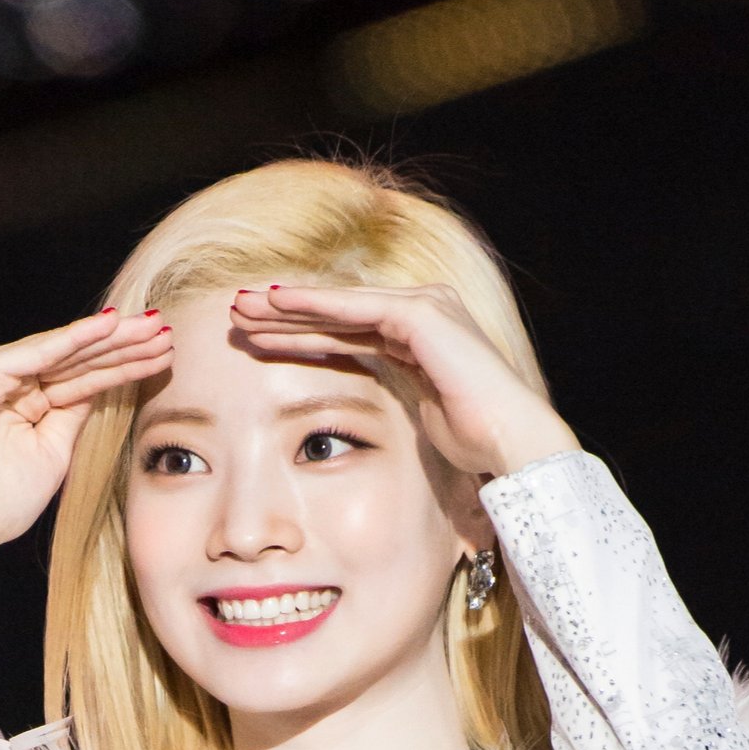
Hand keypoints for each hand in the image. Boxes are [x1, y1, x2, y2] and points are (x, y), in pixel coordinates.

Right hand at [0, 309, 172, 594]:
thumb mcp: (54, 455)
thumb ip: (74, 417)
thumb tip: (102, 386)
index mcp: (29, 404)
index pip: (85, 377)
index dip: (124, 365)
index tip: (165, 354)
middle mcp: (12, 383)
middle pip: (78, 358)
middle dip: (123, 344)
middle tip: (164, 328)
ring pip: (62, 350)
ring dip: (107, 337)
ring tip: (148, 324)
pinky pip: (34, 354)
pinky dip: (70, 339)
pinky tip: (105, 326)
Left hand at [229, 284, 577, 480]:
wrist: (511, 444)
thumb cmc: (476, 446)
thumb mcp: (422, 420)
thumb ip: (397, 403)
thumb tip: (370, 429)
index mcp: (419, 341)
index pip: (348, 334)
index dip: (301, 335)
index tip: (257, 340)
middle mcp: (422, 315)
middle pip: (339, 314)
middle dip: (286, 315)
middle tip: (237, 313)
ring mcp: (424, 309)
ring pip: (341, 307)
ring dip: (289, 306)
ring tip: (243, 307)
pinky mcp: (422, 316)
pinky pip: (356, 309)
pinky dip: (316, 306)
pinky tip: (277, 304)